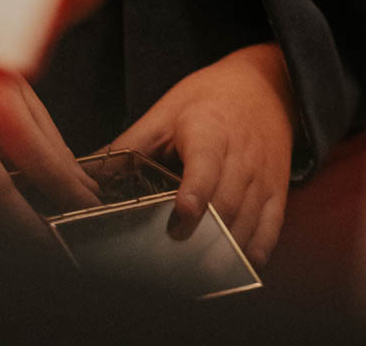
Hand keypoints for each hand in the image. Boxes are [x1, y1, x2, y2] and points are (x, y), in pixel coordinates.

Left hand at [108, 42, 295, 267]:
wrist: (263, 86)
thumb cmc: (208, 99)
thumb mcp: (165, 113)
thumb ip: (129, 146)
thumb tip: (87, 175)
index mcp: (209, 130)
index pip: (205, 165)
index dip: (195, 194)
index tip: (180, 220)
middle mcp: (241, 156)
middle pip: (226, 204)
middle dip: (203, 237)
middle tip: (175, 265)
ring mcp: (263, 177)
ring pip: (248, 223)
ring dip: (224, 253)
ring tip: (198, 279)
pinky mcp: (278, 192)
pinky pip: (270, 232)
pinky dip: (252, 254)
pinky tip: (232, 269)